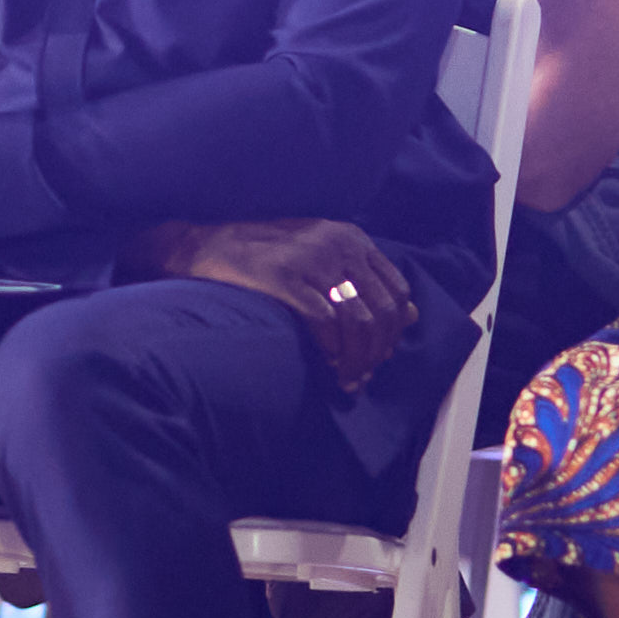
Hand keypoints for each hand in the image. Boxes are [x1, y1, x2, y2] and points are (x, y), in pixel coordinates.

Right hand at [134, 216, 420, 389]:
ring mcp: (311, 259)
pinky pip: (325, 322)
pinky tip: (328, 364)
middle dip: (377, 351)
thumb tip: (411, 314)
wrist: (206, 246)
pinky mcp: (285, 277)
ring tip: (347, 380)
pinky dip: (332, 349)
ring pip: (357, 320)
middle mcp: (338, 244)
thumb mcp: (320, 257)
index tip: (380, 354)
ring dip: (357, 358)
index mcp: (350, 237)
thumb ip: (363, 279)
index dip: (394, 329)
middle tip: (363, 376)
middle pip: (380, 309)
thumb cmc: (264, 256)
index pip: (396, 289)